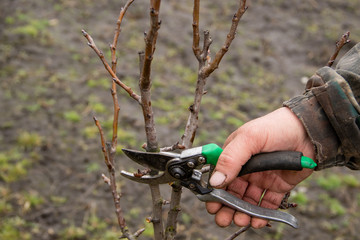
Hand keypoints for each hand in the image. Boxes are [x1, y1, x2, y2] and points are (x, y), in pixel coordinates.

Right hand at [206, 107, 314, 227]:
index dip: (214, 192)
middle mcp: (246, 169)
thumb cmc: (276, 127)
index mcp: (234, 156)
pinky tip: (258, 221)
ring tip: (241, 221)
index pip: (219, 177)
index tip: (211, 205)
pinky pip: (267, 204)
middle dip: (226, 208)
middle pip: (231, 193)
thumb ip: (231, 159)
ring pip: (247, 201)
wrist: (309, 131)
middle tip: (223, 219)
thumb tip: (215, 182)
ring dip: (242, 213)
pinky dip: (261, 215)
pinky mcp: (277, 186)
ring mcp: (261, 178)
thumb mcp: (249, 139)